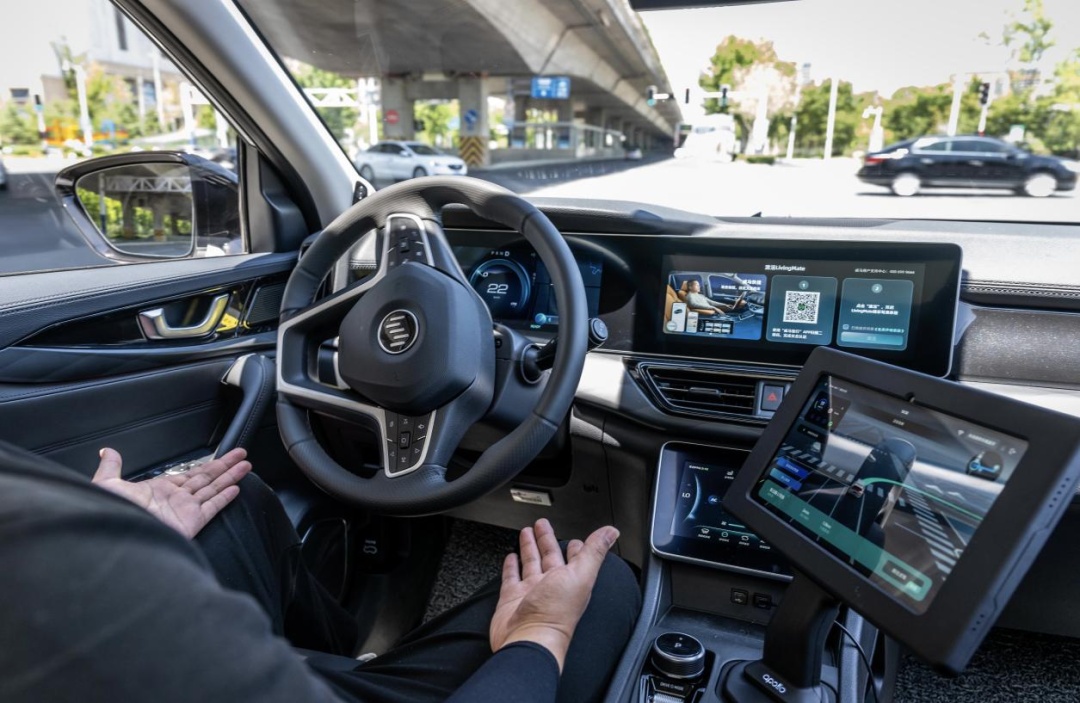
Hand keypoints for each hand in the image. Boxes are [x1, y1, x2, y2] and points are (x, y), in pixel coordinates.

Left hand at [92, 448, 251, 538]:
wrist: (116, 535)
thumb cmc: (110, 513)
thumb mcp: (106, 484)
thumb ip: (111, 467)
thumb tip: (108, 452)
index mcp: (160, 490)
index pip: (189, 474)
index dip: (206, 464)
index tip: (220, 457)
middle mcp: (176, 499)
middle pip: (207, 478)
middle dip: (225, 466)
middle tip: (242, 455)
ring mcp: (185, 510)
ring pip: (213, 489)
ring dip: (230, 477)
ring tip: (246, 466)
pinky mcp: (191, 522)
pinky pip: (211, 508)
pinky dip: (224, 498)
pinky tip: (235, 489)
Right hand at [489, 518, 618, 671]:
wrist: (528, 638)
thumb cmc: (556, 613)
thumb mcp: (581, 574)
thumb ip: (595, 552)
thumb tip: (612, 532)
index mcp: (571, 581)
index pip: (575, 559)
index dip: (575, 546)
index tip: (574, 537)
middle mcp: (552, 586)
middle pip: (549, 556)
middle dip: (546, 539)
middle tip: (541, 524)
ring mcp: (532, 592)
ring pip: (531, 563)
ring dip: (529, 548)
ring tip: (526, 533)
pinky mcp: (512, 598)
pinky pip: (511, 578)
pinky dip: (511, 567)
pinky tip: (510, 557)